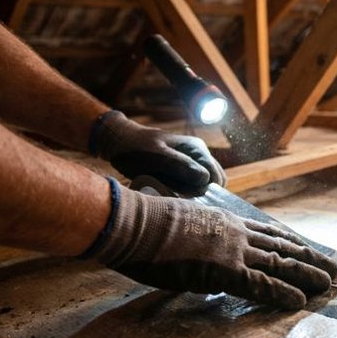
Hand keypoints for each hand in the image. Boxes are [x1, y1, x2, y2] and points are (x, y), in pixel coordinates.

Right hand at [85, 179, 336, 308]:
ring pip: (280, 265)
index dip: (290, 242)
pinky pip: (261, 285)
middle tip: (332, 267)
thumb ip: (198, 232)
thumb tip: (200, 242)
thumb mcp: (180, 221)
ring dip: (307, 276)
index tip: (307, 248)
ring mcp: (233, 251)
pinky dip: (282, 294)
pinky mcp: (224, 271)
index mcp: (225, 221)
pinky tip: (300, 301)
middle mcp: (236, 233)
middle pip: (281, 247)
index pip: (267, 232)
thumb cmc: (145, 222)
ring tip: (328, 285)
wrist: (134, 222)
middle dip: (309, 258)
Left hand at [89, 110, 225, 194]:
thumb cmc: (136, 149)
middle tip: (177, 193)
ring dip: (191, 192)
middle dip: (199, 192)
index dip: (204, 189)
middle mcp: (199, 155)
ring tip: (171, 190)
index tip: (184, 195)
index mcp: (197, 148)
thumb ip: (181, 167)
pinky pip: (193, 186)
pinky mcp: (185, 170)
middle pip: (214, 182)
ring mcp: (193, 162)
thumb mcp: (156, 158)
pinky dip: (185, 191)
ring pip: (204, 186)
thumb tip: (206, 179)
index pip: (216, 176)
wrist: (120, 142)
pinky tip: (170, 190)